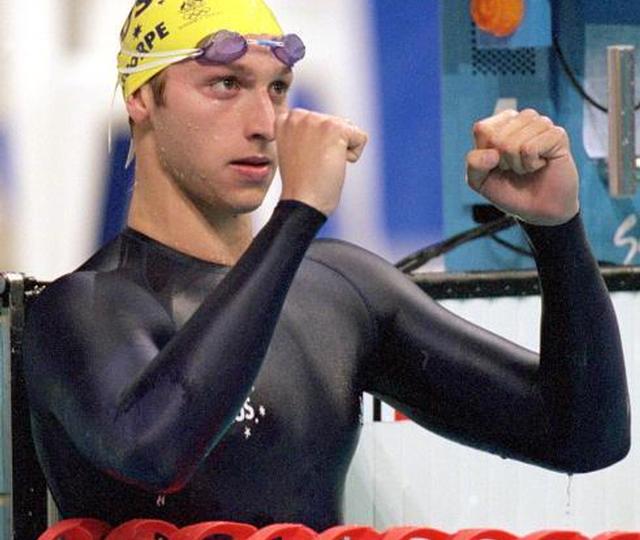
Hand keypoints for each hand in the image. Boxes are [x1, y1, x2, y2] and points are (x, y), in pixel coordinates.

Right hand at [276, 109, 367, 215]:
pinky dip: (354, 155)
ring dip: (342, 150)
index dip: (320, 144)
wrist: (302, 202)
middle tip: (314, 165)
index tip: (306, 161)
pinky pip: (361, 137)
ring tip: (322, 165)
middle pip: (336, 122)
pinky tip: (334, 165)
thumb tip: (319, 123)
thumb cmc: (301, 184)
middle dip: (332, 145)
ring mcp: (316, 120)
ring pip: (349, 129)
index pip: (320, 121)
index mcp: (286, 119)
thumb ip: (304, 132)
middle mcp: (298, 115)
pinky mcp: (334, 128)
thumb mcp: (296, 150)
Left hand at [466, 109, 578, 225]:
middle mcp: (521, 119)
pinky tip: (541, 165)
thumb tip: (492, 154)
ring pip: (514, 143)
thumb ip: (474, 164)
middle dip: (503, 162)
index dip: (485, 154)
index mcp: (501, 124)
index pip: (482, 129)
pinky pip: (531, 148)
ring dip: (518, 164)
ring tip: (527, 167)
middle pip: (497, 137)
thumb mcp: (480, 181)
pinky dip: (531, 164)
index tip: (497, 164)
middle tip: (515, 169)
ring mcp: (541, 124)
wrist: (538, 209)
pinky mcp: (557, 134)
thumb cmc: (509, 190)